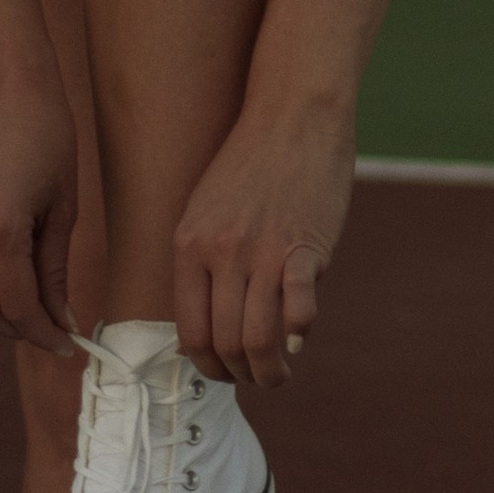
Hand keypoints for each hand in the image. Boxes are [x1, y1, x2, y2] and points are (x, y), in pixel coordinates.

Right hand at [0, 77, 78, 354]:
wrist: (1, 82)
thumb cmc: (47, 134)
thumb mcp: (63, 205)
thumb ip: (56, 269)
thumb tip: (61, 320)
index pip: (18, 306)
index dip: (44, 334)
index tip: (68, 344)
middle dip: (18, 332)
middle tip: (50, 329)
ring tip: (24, 313)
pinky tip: (0, 286)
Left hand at [173, 104, 353, 389]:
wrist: (293, 115)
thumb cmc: (251, 164)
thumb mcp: (204, 211)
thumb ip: (200, 267)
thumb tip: (199, 335)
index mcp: (189, 246)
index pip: (190, 333)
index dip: (207, 365)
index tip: (225, 371)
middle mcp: (221, 253)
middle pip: (225, 343)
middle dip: (241, 374)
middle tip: (257, 377)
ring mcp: (263, 251)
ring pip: (258, 339)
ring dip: (270, 370)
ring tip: (280, 373)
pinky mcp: (304, 247)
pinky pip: (299, 310)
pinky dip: (299, 334)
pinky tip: (300, 338)